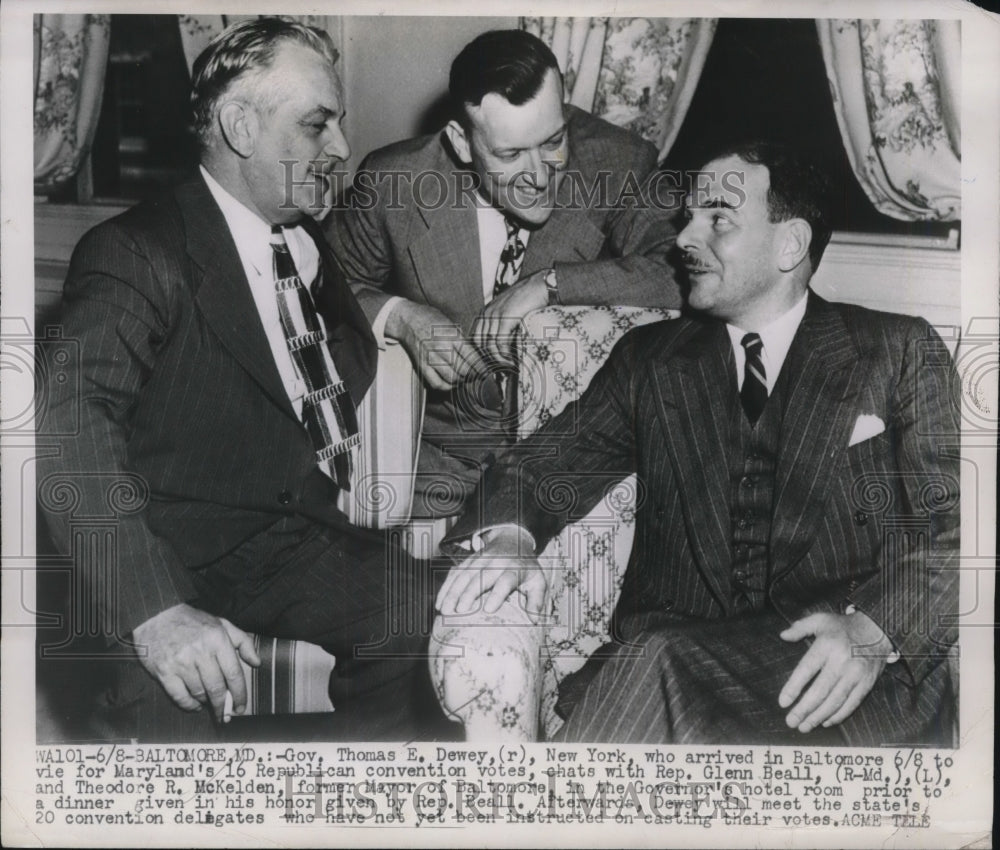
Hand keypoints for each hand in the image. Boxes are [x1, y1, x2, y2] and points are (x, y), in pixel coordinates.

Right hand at [131, 603, 260, 721]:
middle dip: (223, 705)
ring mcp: (181, 662)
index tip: (241, 707)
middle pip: (217, 688)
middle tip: (226, 715)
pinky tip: (195, 705)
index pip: (234, 673)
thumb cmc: (193, 622)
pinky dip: (189, 705)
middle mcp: (200, 651)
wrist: (157, 616)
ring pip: (199, 693)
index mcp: (218, 639)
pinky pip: (180, 696)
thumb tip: (257, 662)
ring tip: (210, 703)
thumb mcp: (222, 624)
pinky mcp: (164, 671)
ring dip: (207, 702)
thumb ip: (243, 642)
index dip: (240, 693)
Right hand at [386, 300, 489, 391]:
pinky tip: (450, 383)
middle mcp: (441, 347)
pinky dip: (446, 386)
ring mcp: (430, 358)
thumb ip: (462, 341)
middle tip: (474, 375)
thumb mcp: (451, 325)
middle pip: (463, 370)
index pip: (471, 357)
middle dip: (471, 374)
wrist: (408, 319)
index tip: (483, 370)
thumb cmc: (431, 320)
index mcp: (452, 336)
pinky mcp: (421, 365)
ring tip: (463, 378)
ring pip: (451, 378)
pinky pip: (436, 383)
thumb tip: (475, 358)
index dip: (479, 367)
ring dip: (460, 381)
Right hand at [436, 526, 546, 617]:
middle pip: (480, 577)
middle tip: (458, 611)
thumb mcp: (538, 581)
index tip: (489, 609)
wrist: (512, 540)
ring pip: (463, 574)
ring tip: (444, 609)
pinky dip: (445, 587)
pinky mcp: (468, 561)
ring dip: (452, 591)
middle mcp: (496, 562)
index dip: (498, 594)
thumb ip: (537, 600)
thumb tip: (534, 620)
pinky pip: (454, 573)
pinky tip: (439, 602)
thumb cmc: (525, 568)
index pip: (505, 580)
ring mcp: (480, 559)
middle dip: (468, 593)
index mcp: (514, 568)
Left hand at [471, 270, 548, 364]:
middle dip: (488, 359)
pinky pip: (501, 342)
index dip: (481, 353)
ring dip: (498, 359)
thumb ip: (503, 325)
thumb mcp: (510, 312)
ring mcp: (496, 315)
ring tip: (506, 368)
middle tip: (498, 370)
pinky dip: (505, 354)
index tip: (490, 365)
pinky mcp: (506, 318)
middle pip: (480, 343)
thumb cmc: (529, 299)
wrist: (541, 286)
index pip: (476, 338)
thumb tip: (503, 346)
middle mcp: (488, 313)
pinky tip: (511, 361)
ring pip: (490, 345)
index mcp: (486, 312)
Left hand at [778, 611, 893, 732]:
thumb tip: (783, 635)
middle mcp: (841, 661)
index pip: (806, 669)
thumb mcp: (821, 620)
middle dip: (804, 709)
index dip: (793, 688)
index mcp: (827, 645)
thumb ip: (800, 627)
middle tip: (791, 721)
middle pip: (820, 691)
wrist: (878, 630)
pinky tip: (825, 722)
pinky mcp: (867, 684)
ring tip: (804, 726)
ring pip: (835, 701)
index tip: (783, 702)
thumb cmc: (843, 626)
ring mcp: (856, 674)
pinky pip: (851, 704)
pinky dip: (838, 716)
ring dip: (818, 717)